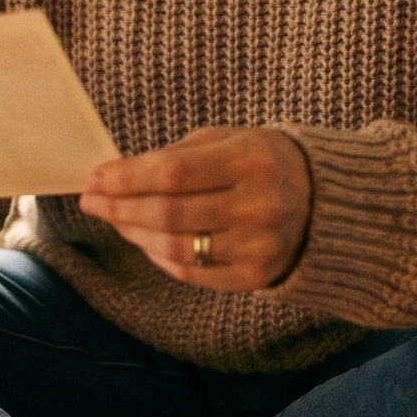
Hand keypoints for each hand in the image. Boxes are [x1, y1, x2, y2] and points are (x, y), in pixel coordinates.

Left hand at [79, 127, 312, 292]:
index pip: (172, 173)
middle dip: (119, 207)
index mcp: (253, 159)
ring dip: (133, 233)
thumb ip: (175, 156)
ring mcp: (259, 246)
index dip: (125, 178)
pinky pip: (191, 272)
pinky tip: (144, 239)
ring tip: (115, 218)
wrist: (325, 202)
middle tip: (91, 200)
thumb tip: (113, 176)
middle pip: (168, 213)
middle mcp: (260, 205)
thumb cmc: (261, 162)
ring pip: (175, 247)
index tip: (94, 178)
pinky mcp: (256, 276)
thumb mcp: (228, 140)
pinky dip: (159, 257)